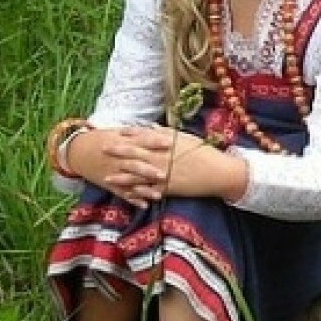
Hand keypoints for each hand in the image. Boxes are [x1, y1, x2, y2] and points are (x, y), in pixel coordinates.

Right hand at [67, 126, 169, 206]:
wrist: (78, 151)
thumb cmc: (103, 139)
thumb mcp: (118, 132)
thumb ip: (138, 132)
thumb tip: (158, 128)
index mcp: (122, 143)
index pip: (141, 141)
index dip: (154, 142)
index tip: (169, 143)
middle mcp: (119, 159)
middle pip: (135, 164)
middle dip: (149, 170)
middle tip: (165, 175)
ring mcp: (114, 173)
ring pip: (130, 182)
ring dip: (144, 189)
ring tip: (158, 195)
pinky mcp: (110, 184)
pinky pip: (122, 193)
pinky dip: (133, 200)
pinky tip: (145, 205)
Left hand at [69, 126, 245, 205]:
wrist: (218, 171)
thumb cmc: (204, 152)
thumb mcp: (186, 138)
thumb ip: (167, 132)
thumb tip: (152, 125)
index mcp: (166, 142)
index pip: (143, 136)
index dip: (128, 135)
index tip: (115, 132)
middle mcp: (162, 156)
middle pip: (135, 153)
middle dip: (118, 151)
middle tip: (102, 149)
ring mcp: (163, 172)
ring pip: (137, 174)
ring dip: (121, 175)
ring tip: (106, 177)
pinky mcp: (167, 187)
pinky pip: (148, 190)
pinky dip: (136, 192)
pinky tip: (125, 194)